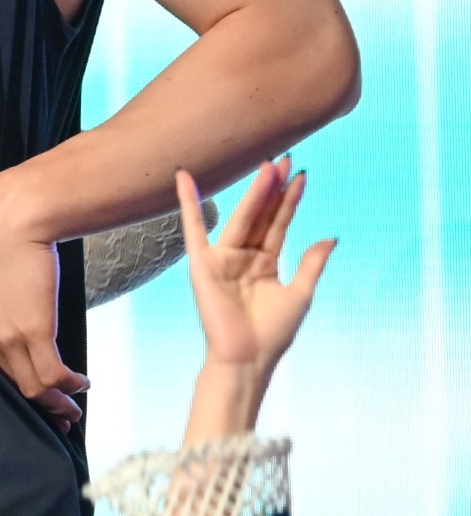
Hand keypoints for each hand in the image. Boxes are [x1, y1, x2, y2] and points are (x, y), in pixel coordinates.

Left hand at [0, 187, 88, 431]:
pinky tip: (81, 382)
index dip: (20, 392)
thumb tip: (21, 319)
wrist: (10, 221)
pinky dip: (70, 384)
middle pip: (17, 386)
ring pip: (36, 386)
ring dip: (59, 401)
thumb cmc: (1, 245)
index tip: (37, 401)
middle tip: (62, 416)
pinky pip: (53, 373)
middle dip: (42, 406)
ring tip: (75, 406)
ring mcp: (10, 337)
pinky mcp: (34, 329)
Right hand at [179, 160, 331, 381]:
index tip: (301, 174)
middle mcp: (243, 255)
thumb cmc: (274, 333)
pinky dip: (187, 201)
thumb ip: (310, 263)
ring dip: (254, 191)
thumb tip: (330, 236)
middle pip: (262, 214)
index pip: (280, 224)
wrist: (249, 357)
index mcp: (266, 263)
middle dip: (273, 188)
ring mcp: (222, 257)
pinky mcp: (202, 262)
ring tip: (268, 165)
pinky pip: (193, 227)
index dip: (291, 200)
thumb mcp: (301, 294)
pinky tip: (185, 176)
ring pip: (241, 217)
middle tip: (284, 158)